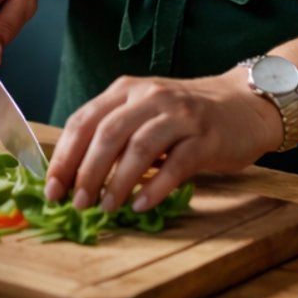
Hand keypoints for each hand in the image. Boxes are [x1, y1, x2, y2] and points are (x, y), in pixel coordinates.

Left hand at [44, 66, 281, 212]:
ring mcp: (180, 115)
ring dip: (117, 182)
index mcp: (126, 89)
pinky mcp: (206, 137)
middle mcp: (150, 96)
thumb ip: (114, 133)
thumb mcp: (145, 112)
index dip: (64, 156)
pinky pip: (176, 164)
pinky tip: (141, 205)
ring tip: (105, 208)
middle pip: (108, 133)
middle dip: (86, 172)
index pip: (84, 120)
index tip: (52, 188)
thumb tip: (74, 175)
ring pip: (139, 147)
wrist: (245, 104)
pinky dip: (155, 187)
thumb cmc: (187, 115)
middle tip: (76, 203)